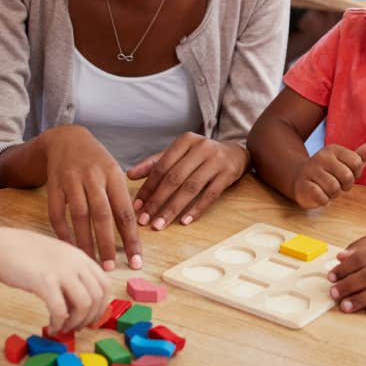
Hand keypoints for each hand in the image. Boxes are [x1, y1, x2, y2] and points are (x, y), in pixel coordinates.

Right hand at [0, 228, 109, 333]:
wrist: (1, 245)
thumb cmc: (27, 254)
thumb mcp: (57, 257)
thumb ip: (72, 271)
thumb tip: (83, 300)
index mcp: (80, 256)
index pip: (105, 284)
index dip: (101, 305)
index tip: (89, 317)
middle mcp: (75, 262)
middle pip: (98, 296)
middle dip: (90, 318)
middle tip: (76, 327)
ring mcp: (60, 271)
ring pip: (84, 304)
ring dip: (76, 323)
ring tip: (64, 328)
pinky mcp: (44, 281)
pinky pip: (60, 310)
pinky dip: (59, 324)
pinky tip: (51, 327)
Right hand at [43, 125, 141, 270]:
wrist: (66, 138)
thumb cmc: (96, 161)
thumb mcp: (113, 171)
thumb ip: (121, 198)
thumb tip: (134, 231)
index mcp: (113, 175)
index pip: (125, 211)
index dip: (131, 238)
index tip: (136, 261)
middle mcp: (93, 176)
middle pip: (102, 215)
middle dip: (107, 244)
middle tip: (110, 268)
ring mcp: (72, 180)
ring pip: (80, 215)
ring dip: (85, 242)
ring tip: (91, 262)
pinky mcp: (54, 185)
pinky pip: (57, 212)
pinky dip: (62, 231)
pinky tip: (69, 246)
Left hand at [127, 134, 248, 228]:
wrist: (235, 153)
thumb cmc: (201, 156)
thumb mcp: (180, 154)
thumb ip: (155, 163)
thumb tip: (129, 174)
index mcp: (185, 141)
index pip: (162, 166)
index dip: (148, 187)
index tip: (137, 206)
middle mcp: (201, 147)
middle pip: (174, 178)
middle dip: (157, 201)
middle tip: (145, 219)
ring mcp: (216, 160)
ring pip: (190, 188)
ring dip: (173, 208)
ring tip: (160, 224)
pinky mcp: (228, 174)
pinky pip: (210, 195)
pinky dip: (196, 209)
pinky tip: (184, 221)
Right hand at [291, 141, 365, 207]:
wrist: (299, 179)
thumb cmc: (329, 172)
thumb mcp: (346, 163)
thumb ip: (361, 155)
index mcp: (333, 149)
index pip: (357, 162)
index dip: (355, 173)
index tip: (344, 174)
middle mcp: (321, 157)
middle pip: (347, 177)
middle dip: (344, 185)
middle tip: (335, 183)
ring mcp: (311, 170)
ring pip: (334, 188)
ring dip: (333, 194)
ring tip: (326, 189)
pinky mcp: (303, 185)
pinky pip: (322, 198)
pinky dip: (324, 200)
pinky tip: (318, 194)